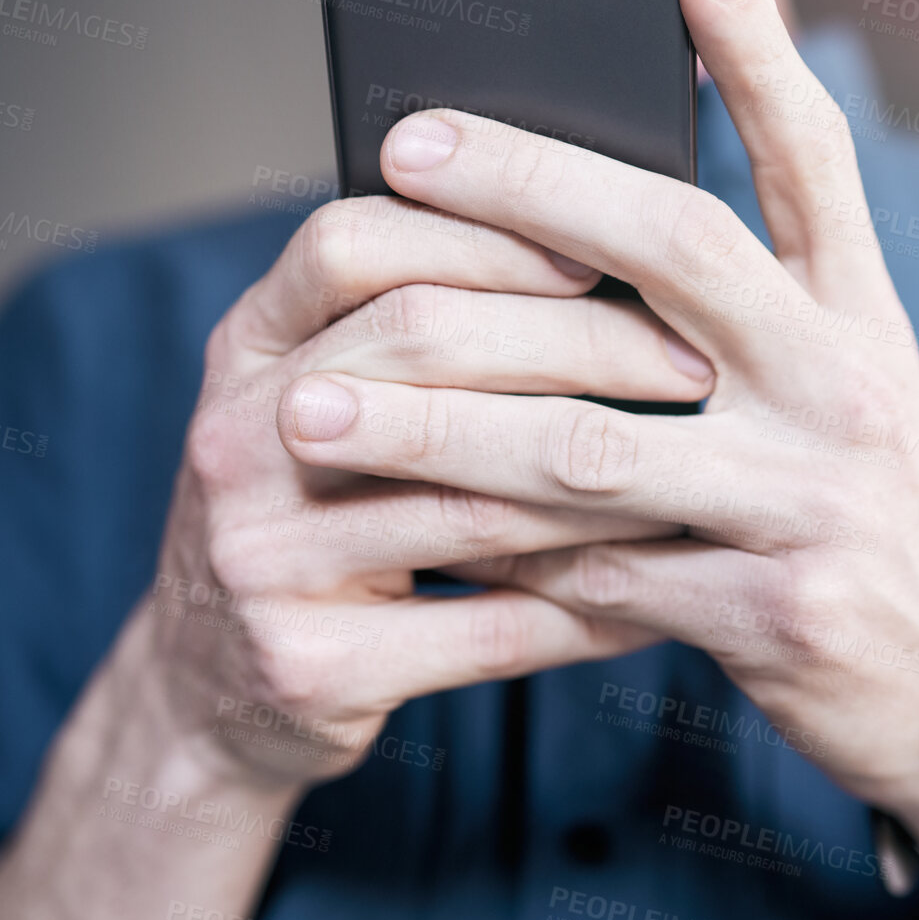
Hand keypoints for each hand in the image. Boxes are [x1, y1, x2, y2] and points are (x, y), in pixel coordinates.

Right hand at [138, 193, 708, 788]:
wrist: (210, 687)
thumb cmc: (312, 514)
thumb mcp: (321, 404)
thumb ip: (409, 334)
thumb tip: (598, 252)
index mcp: (246, 348)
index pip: (352, 243)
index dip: (483, 232)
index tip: (605, 248)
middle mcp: (235, 438)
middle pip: (419, 344)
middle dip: (581, 342)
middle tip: (693, 363)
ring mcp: (262, 559)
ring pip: (473, 499)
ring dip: (610, 482)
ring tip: (707, 465)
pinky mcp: (311, 666)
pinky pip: (492, 630)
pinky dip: (595, 610)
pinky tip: (666, 595)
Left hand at [276, 0, 918, 858]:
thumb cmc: (872, 512)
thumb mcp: (849, 394)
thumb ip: (755, 318)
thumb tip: (599, 242)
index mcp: (863, 321)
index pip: (819, 163)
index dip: (758, 57)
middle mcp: (846, 389)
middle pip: (680, 254)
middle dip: (533, 189)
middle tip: (407, 151)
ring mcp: (813, 502)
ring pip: (591, 443)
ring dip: (437, 426)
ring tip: (314, 407)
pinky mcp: (774, 615)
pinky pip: (598, 576)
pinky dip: (498, 561)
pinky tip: (412, 544)